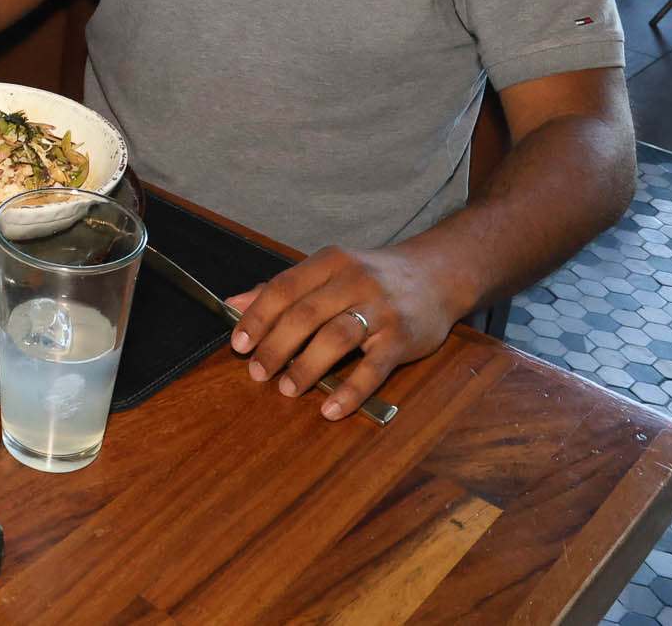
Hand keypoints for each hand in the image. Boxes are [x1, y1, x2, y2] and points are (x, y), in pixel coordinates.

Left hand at [225, 244, 461, 420]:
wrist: (438, 274)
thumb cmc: (372, 276)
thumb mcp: (329, 271)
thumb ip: (283, 288)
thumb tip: (233, 303)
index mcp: (330, 262)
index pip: (284, 288)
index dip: (258, 317)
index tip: (239, 344)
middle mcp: (354, 281)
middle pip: (306, 314)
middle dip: (276, 346)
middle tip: (257, 373)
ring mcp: (381, 309)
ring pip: (336, 338)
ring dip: (306, 367)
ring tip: (286, 389)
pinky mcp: (403, 337)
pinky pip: (374, 368)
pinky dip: (351, 391)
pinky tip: (331, 408)